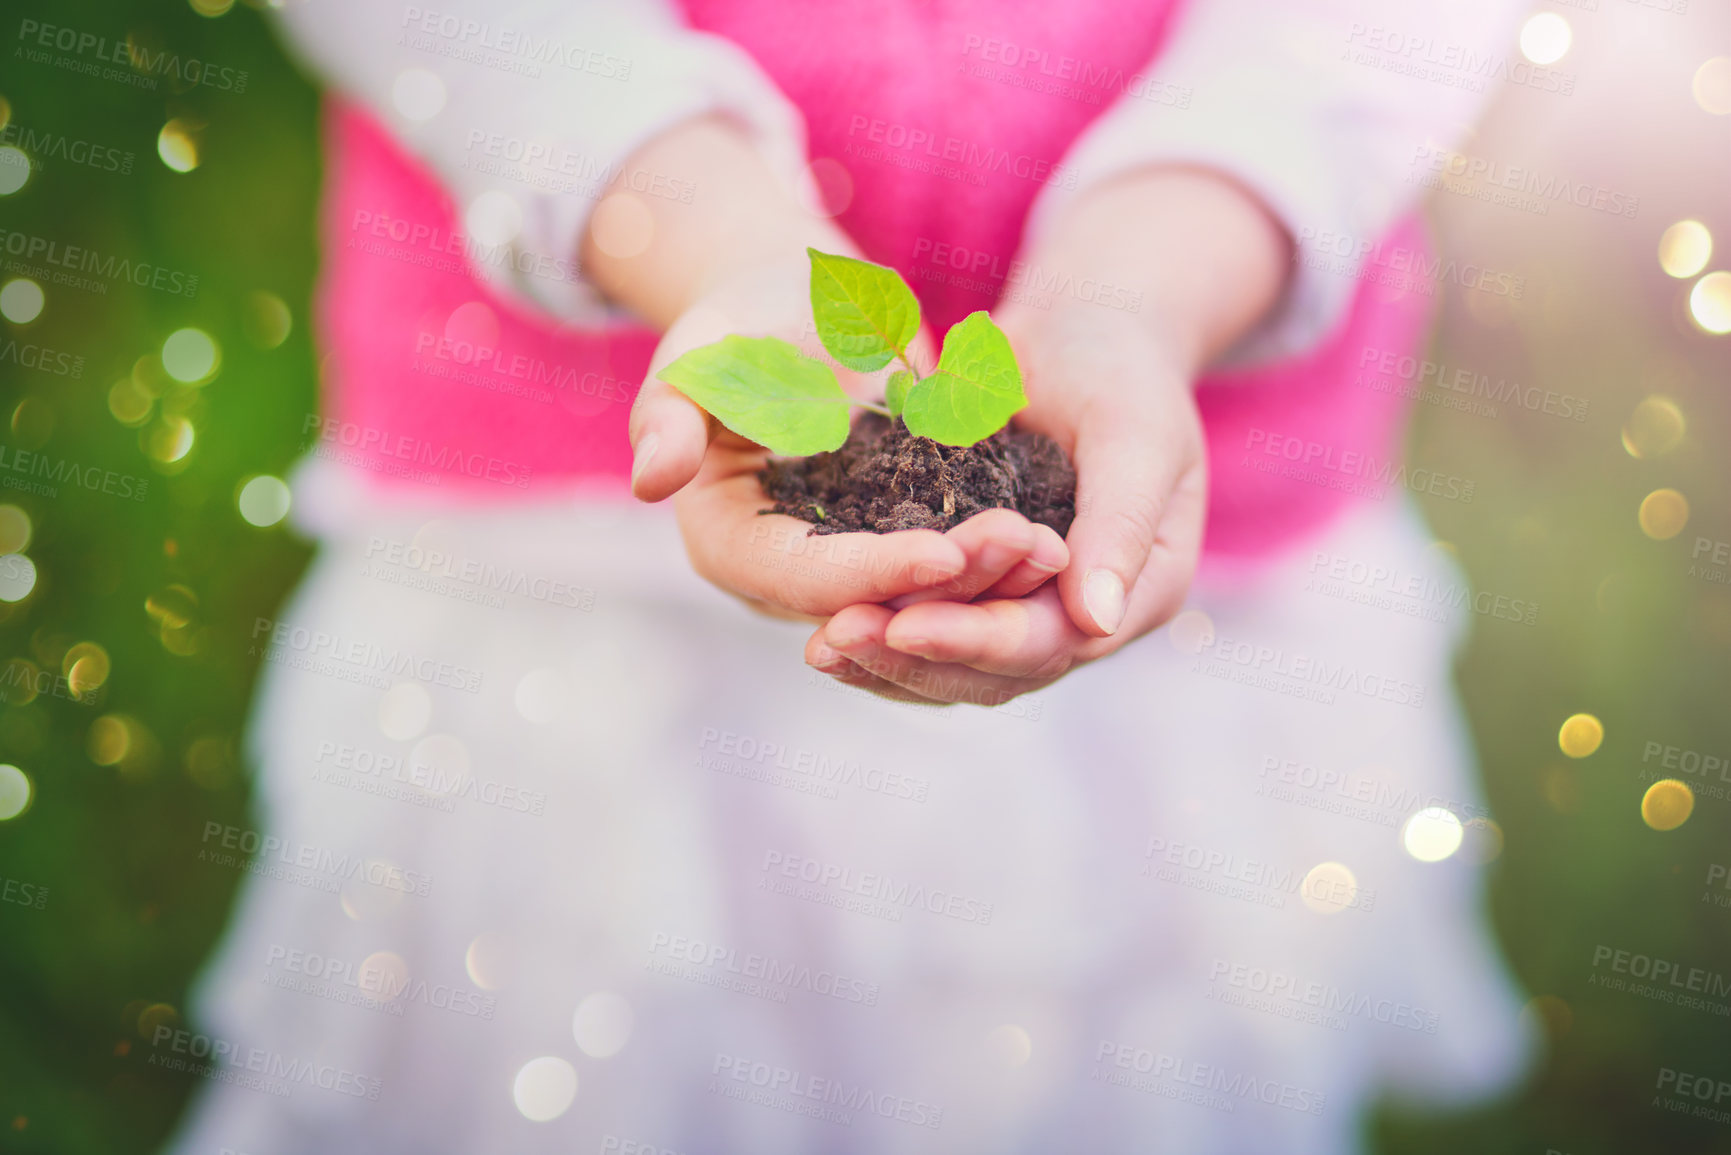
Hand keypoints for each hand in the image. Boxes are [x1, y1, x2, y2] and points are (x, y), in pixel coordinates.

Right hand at [630, 253, 1069, 621]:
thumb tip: (653, 477)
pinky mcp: (900, 544)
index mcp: (728, 545)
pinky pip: (955, 569)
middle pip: (875, 604)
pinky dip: (1002, 560)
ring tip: (1056, 547)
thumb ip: (673, 414)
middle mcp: (789, 577)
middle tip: (1032, 551)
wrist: (794, 306)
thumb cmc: (738, 320)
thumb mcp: (699, 355)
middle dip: (954, 588)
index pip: (805, 578)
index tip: (946, 552)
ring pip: (924, 599)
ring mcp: (850, 567)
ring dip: (991, 583)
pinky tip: (1062, 540)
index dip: (875, 574)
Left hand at [801, 166, 1289, 703]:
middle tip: (838, 637)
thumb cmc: (1119, 370)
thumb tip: (1098, 622)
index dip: (979, 639)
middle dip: (917, 658)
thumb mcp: (1134, 430)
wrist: (1079, 339)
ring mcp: (1028, 610)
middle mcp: (1083, 619)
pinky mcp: (978, 593)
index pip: (1053, 640)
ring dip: (886, 663)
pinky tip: (822, 632)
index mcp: (1139, 591)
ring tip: (821, 649)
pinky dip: (880, 636)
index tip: (906, 624)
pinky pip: (927, 631)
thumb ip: (1121, 521)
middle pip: (996, 672)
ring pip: (955, 669)